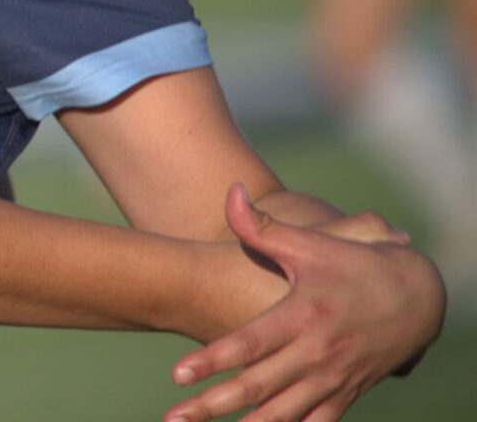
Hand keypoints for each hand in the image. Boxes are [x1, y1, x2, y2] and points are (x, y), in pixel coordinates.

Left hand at [163, 185, 444, 421]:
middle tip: (173, 418)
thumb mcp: (311, 243)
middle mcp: (317, 354)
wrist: (418, 296)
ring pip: (283, 415)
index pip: (250, 344)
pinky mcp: (347, 394)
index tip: (178, 375)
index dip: (213, 361)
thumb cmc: (356, 266)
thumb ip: (262, 224)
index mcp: (302, 316)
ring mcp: (333, 379)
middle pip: (257, 387)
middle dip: (211, 405)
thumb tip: (228, 192)